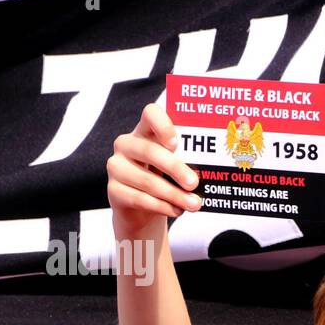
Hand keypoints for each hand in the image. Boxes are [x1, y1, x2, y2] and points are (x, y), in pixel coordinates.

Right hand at [107, 103, 201, 237]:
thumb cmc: (165, 181)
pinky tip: (177, 210)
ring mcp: (116, 167)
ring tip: (194, 204)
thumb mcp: (175, 168)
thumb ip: (187, 163)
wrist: (141, 210)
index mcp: (145, 132)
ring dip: (174, 194)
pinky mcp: (114, 191)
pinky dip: (162, 207)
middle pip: (150, 151)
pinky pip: (140, 199)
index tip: (176, 143)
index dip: (163, 125)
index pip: (150, 114)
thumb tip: (210, 172)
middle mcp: (126, 145)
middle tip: (194, 183)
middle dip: (175, 168)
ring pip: (147, 180)